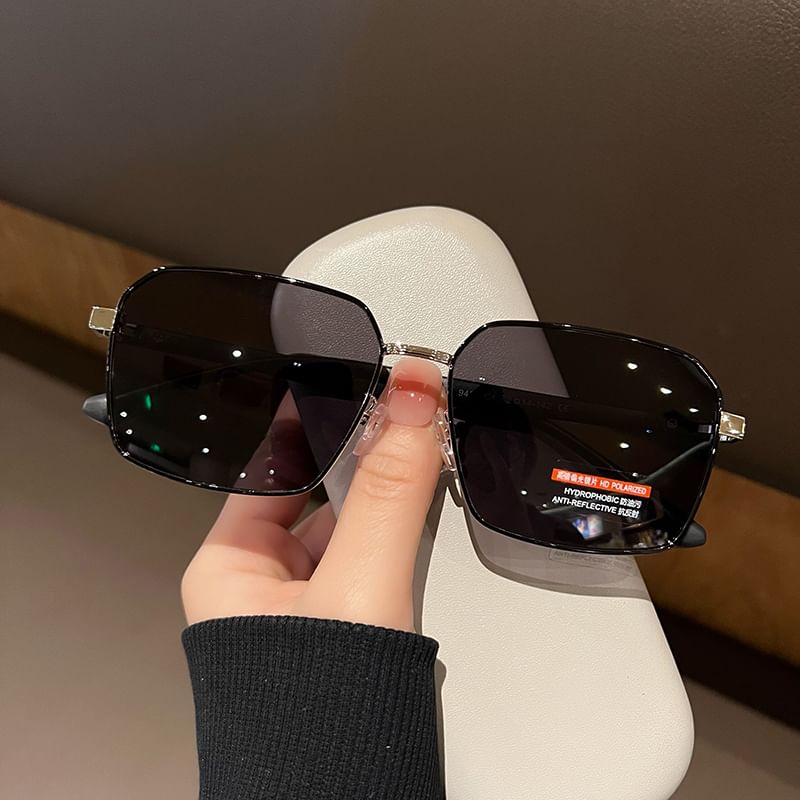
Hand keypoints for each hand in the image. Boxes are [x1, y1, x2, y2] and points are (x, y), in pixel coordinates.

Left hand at [181, 357, 444, 632]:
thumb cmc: (325, 718)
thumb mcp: (359, 586)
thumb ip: (389, 490)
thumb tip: (411, 398)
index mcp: (227, 568)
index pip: (271, 465)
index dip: (314, 422)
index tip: (356, 382)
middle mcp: (259, 584)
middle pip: (317, 493)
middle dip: (363, 461)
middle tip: (406, 417)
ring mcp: (303, 607)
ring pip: (349, 527)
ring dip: (387, 501)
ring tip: (422, 457)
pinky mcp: (343, 626)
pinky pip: (370, 558)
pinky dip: (398, 536)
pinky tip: (423, 512)